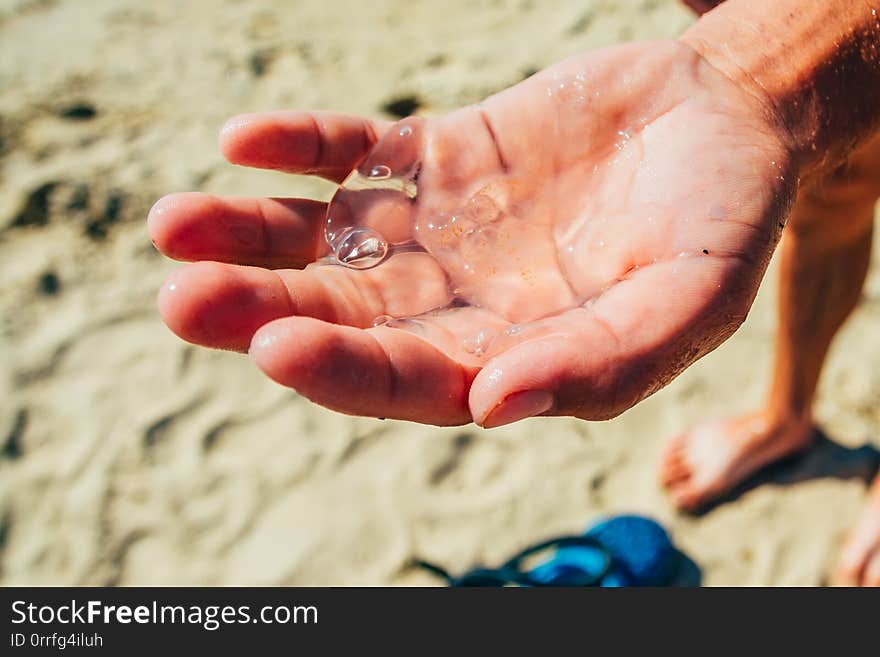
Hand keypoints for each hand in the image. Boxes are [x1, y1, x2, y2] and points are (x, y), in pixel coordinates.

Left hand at [149, 40, 794, 426]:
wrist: (726, 116)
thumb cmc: (725, 215)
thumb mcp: (692, 296)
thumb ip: (607, 361)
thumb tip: (492, 406)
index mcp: (509, 355)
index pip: (406, 381)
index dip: (342, 371)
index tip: (273, 347)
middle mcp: (456, 303)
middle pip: (341, 320)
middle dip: (260, 314)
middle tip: (183, 300)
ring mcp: (436, 229)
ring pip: (324, 245)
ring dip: (249, 238)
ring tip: (174, 225)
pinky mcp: (433, 156)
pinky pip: (350, 154)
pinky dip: (298, 148)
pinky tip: (246, 141)